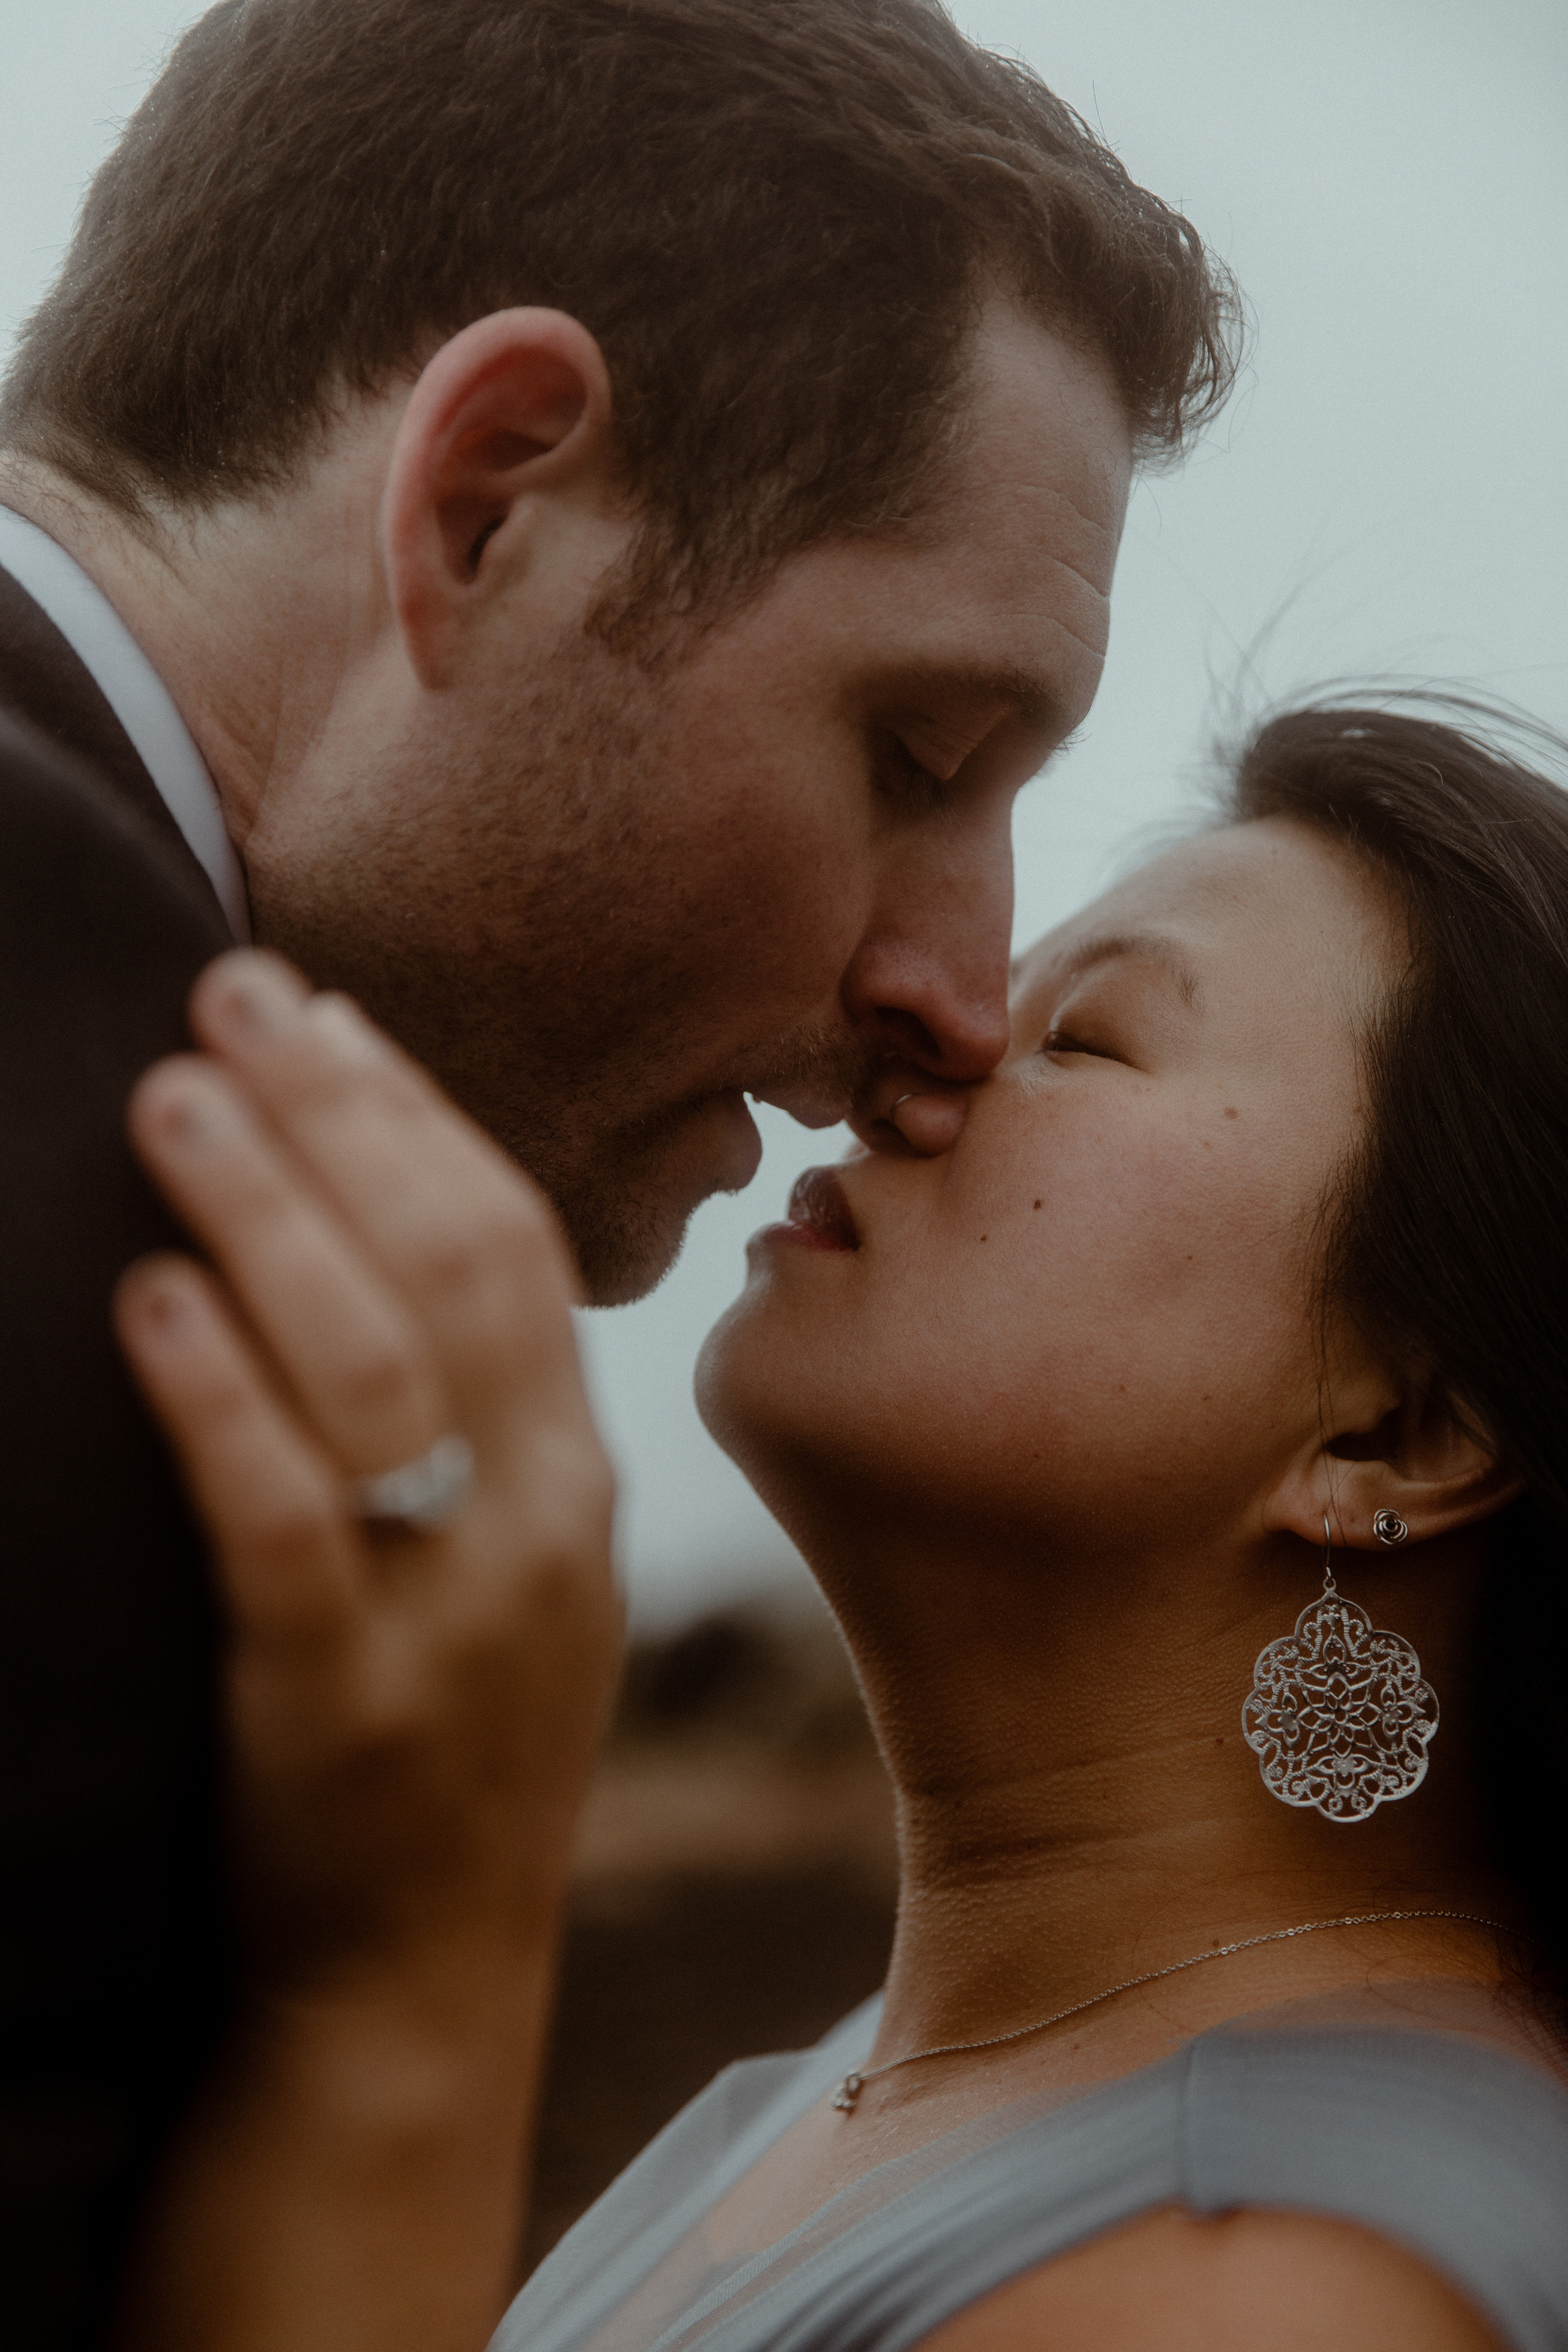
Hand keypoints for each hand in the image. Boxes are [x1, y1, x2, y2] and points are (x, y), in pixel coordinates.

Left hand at [114, 949, 619, 2015]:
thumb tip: (361, 1234)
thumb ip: (468, 1420)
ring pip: (376, 1374)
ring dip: (271, 1218)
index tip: (318, 1007)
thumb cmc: (438, 1751)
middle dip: (343, 1116)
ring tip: (171, 1097)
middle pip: (454, 1271)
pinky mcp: (343, 1704)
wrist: (419, 1986)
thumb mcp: (499, 1571)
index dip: (413, 1112)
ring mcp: (453, 1616)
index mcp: (571, 1478)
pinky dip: (220, 1403)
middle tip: (230, 993)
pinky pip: (288, 1526)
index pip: (514, 1245)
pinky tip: (150, 1302)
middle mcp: (537, 1524)